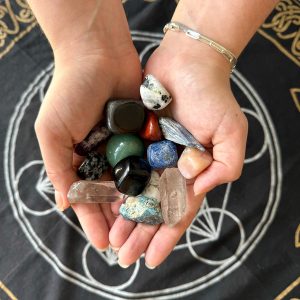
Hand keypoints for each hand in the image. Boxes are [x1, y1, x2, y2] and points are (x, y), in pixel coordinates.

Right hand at [33, 0, 141, 249]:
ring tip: (145, 231)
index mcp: (79, 158)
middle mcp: (102, 156)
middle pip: (112, 195)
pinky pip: (148, 162)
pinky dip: (152, 180)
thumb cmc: (70, 92)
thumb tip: (65, 205)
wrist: (98, 55)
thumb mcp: (52, 132)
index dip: (93, 221)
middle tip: (127, 246)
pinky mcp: (144, 135)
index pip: (87, 197)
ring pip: (133, 183)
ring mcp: (125, 147)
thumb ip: (59, 169)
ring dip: (138, 206)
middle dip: (118, 220)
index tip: (102, 245)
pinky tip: (160, 199)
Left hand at [109, 33, 247, 266]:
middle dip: (140, 233)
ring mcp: (151, 156)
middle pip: (153, 208)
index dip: (166, 236)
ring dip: (124, 217)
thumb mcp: (232, 132)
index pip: (179, 212)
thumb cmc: (212, 96)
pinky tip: (104, 205)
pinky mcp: (134, 141)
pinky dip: (114, 188)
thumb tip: (197, 189)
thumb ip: (225, 165)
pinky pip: (122, 168)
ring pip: (135, 194)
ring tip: (110, 240)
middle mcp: (170, 168)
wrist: (187, 63)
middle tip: (123, 256)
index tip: (150, 259)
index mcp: (193, 172)